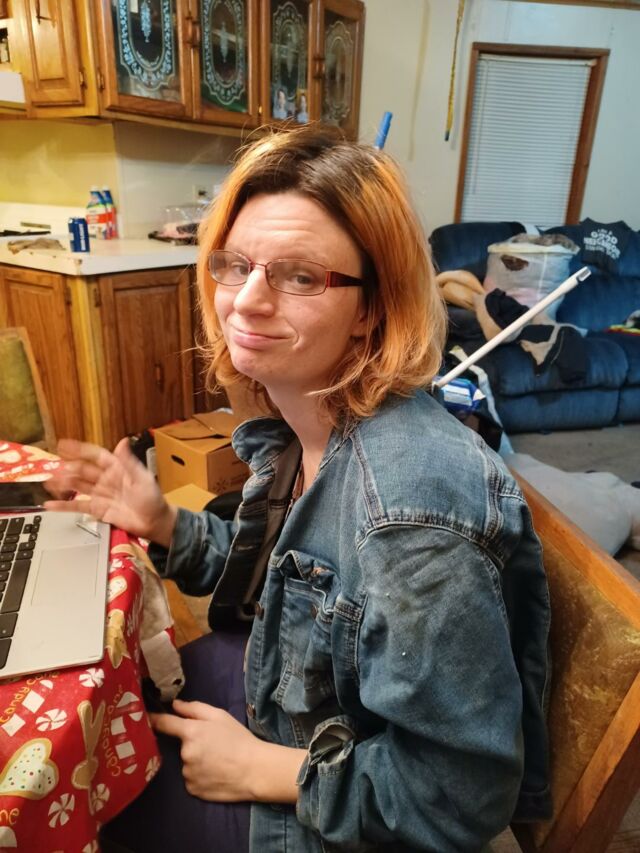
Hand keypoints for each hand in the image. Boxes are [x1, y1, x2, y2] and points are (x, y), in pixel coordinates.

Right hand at [44, 438, 176, 546]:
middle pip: (83, 471)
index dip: (80, 450)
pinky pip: (79, 506)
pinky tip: (51, 505)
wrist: (155, 523)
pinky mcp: (98, 510)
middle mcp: (106, 480)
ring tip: (48, 482)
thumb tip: (123, 441)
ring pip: (78, 486)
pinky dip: (64, 506)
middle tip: (52, 468)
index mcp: (117, 468)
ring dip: (63, 484)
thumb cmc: (153, 499)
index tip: (63, 445)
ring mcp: (101, 495)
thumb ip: (129, 462)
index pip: (95, 456)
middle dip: (67, 469)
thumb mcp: (143, 478)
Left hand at [151, 699, 304, 802]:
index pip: (163, 723)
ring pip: (186, 764)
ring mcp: (187, 773)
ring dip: (196, 762)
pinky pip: (191, 779)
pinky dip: (199, 776)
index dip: (153, 719)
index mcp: (191, 732)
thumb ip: (194, 708)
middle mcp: (185, 753)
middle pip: (180, 746)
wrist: (254, 770)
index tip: (143, 717)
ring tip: (217, 761)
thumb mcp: (220, 716)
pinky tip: (215, 774)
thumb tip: (174, 705)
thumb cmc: (239, 739)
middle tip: (213, 746)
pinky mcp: (192, 790)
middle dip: (191, 744)